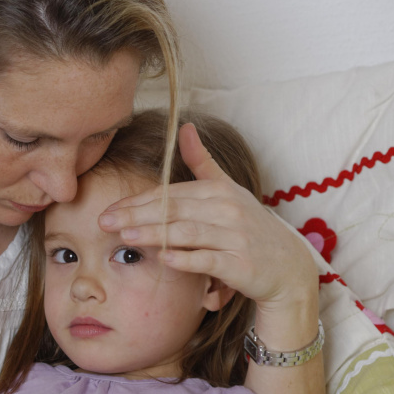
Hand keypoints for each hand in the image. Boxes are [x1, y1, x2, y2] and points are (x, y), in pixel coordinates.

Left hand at [98, 124, 317, 316]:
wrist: (288, 267)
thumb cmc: (250, 228)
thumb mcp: (228, 189)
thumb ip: (202, 162)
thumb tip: (184, 126)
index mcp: (219, 190)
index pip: (170, 195)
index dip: (138, 202)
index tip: (110, 210)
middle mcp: (228, 210)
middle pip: (174, 210)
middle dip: (136, 216)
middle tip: (104, 222)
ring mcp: (236, 237)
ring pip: (187, 233)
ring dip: (154, 234)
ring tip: (125, 238)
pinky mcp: (241, 265)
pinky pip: (209, 260)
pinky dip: (186, 259)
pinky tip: (163, 259)